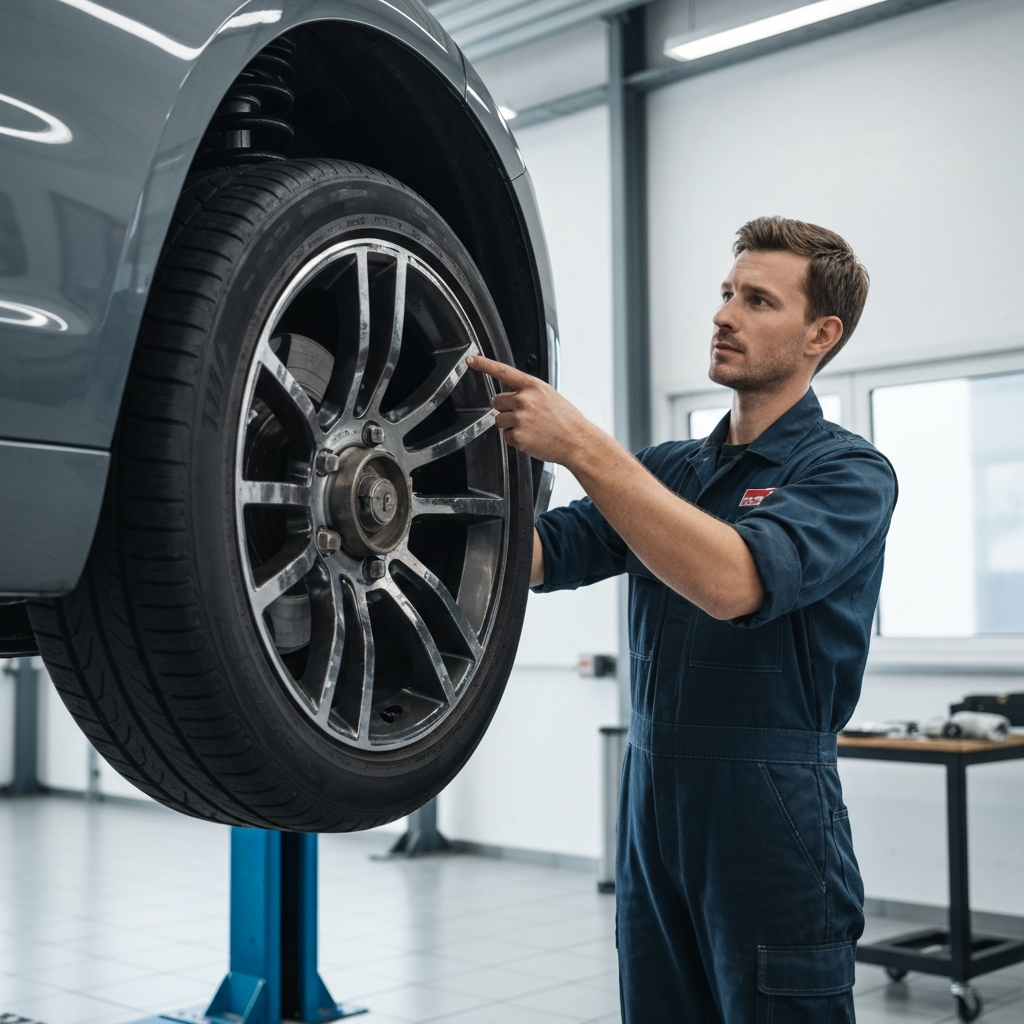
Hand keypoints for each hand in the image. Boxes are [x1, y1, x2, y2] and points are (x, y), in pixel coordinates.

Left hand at [466, 355, 597, 468]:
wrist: (578, 441)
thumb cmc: (566, 420)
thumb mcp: (549, 396)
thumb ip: (529, 393)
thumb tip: (512, 397)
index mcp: (533, 387)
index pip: (503, 372)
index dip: (484, 365)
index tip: (471, 360)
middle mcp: (525, 400)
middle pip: (497, 401)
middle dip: (506, 409)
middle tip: (526, 416)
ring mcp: (520, 418)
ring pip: (499, 420)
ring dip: (510, 425)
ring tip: (531, 428)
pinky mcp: (518, 436)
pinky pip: (506, 436)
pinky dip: (516, 440)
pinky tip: (532, 438)